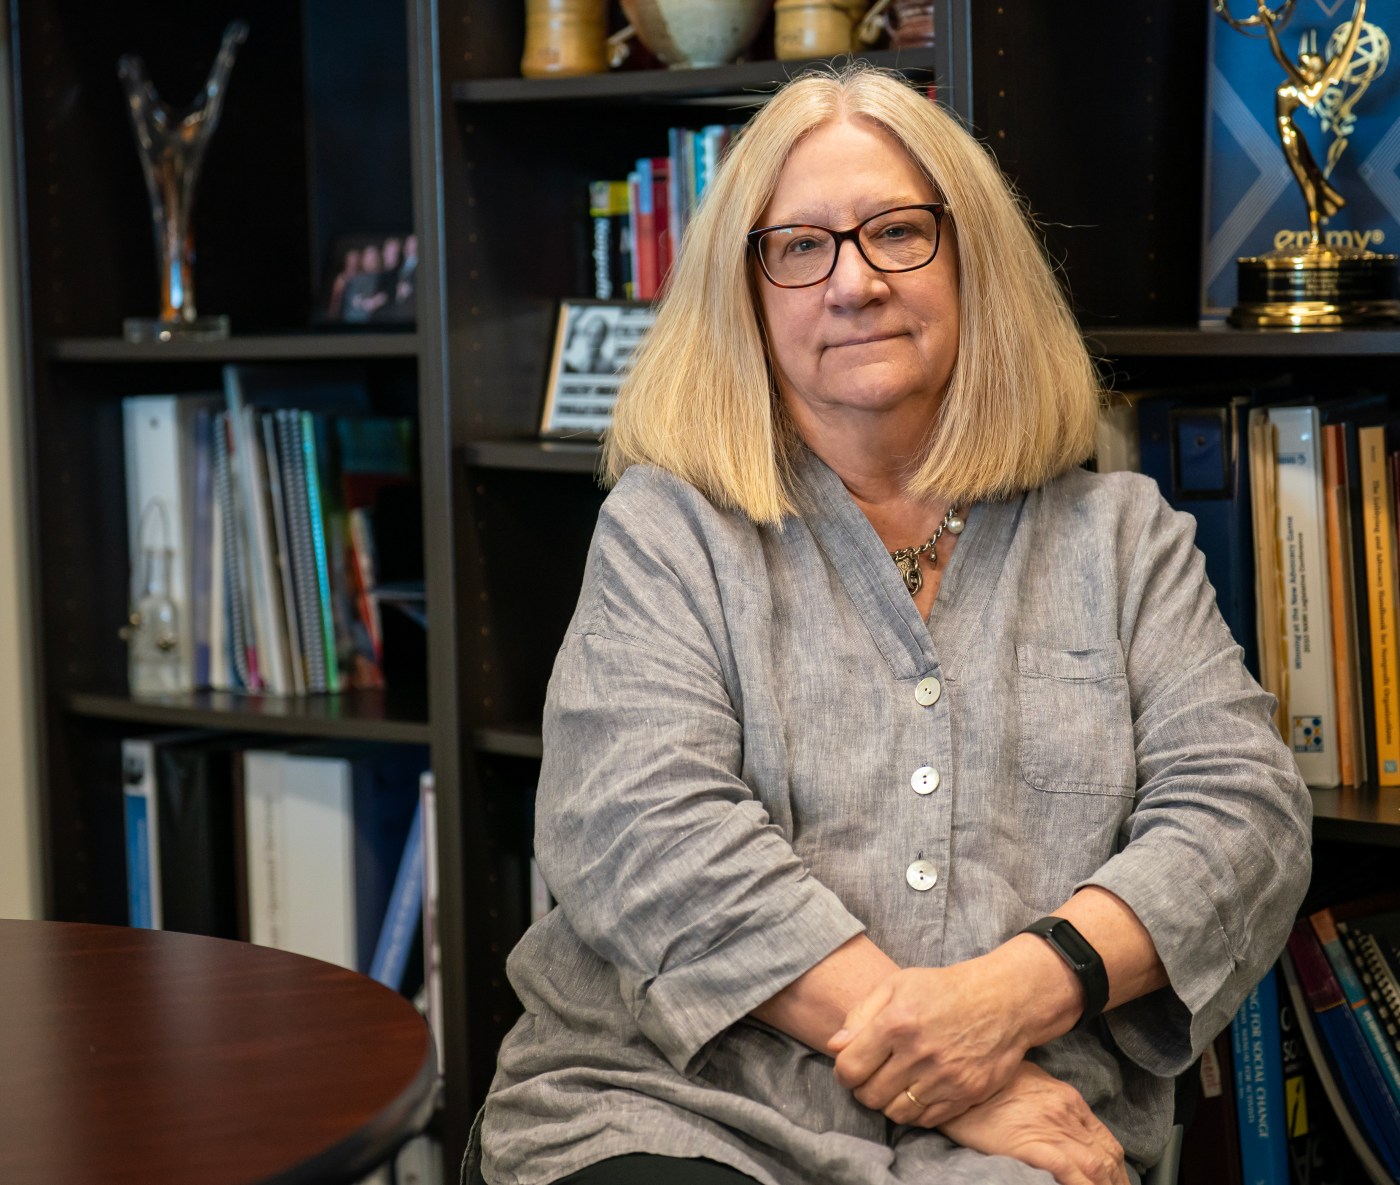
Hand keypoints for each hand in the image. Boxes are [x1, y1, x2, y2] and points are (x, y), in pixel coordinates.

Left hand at [827, 961, 1031, 1124]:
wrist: (1002, 1001)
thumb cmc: (943, 989)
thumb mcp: (897, 985)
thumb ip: (860, 1015)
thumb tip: (834, 1047)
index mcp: (896, 1022)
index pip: (850, 1068)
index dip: (844, 1072)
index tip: (851, 1066)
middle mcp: (919, 1053)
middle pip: (870, 1096)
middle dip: (864, 1088)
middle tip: (872, 1076)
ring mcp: (944, 1078)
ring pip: (896, 1113)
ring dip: (889, 1102)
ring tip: (894, 1084)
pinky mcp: (965, 1094)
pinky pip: (925, 1120)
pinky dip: (915, 1111)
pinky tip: (917, 1091)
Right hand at [939, 1061, 1128, 1184]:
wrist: (956, 1078)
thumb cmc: (983, 1083)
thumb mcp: (1022, 1079)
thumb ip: (1046, 1099)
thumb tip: (1052, 1115)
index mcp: (1066, 1098)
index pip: (1105, 1140)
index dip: (1115, 1168)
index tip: (1113, 1182)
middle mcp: (1067, 1112)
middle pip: (1108, 1157)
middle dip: (1116, 1183)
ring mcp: (1054, 1129)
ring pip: (1098, 1168)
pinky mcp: (1037, 1146)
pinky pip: (1073, 1174)